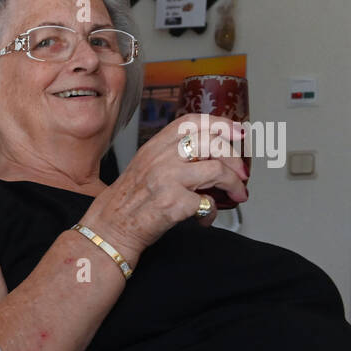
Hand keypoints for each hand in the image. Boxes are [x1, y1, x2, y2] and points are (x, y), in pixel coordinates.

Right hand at [81, 113, 248, 261]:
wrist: (110, 228)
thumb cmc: (128, 202)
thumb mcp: (144, 167)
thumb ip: (170, 155)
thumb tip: (210, 154)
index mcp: (154, 147)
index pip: (192, 122)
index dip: (220, 123)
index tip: (238, 132)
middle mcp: (161, 159)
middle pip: (212, 143)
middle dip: (235, 159)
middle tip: (241, 174)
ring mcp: (167, 179)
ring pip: (217, 170)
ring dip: (233, 184)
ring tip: (236, 195)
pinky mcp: (174, 203)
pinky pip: (208, 203)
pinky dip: (212, 214)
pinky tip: (204, 219)